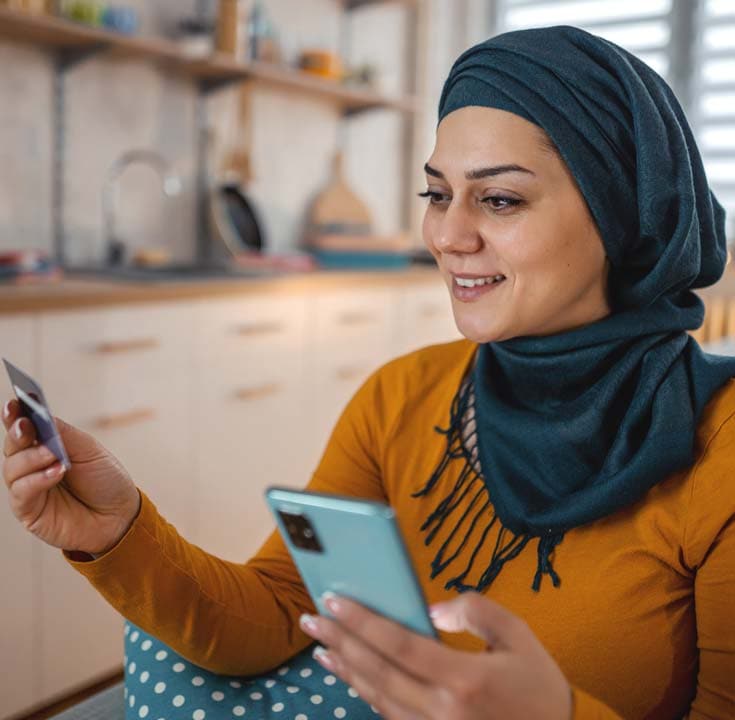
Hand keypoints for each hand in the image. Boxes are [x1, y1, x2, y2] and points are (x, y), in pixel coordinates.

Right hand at [2, 398, 140, 554]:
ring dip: (32, 458)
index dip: (16, 414)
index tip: (16, 402)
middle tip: (26, 424)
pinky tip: (56, 472)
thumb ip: (64, 434)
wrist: (120, 515)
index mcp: (46, 446)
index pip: (24, 428)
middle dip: (17, 433)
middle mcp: (32, 466)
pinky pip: (21, 492)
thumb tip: (40, 414)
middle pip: (13, 446)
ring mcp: (28, 488)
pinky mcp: (29, 511)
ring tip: (55, 455)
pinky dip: (37, 480)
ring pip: (12, 468)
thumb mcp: (90, 451)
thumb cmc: (106, 481)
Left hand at [298, 591, 571, 719]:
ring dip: (346, 670)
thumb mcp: (519, 637)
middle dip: (340, 643)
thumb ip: (477, 612)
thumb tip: (434, 610)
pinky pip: (391, 717)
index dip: (363, 622)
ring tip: (321, 648)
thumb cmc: (539, 688)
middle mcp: (443, 711)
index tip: (334, 601)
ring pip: (377, 699)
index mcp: (464, 679)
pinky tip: (353, 676)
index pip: (399, 645)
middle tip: (310, 620)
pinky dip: (367, 694)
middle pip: (378, 672)